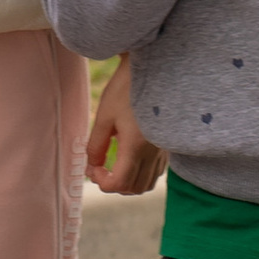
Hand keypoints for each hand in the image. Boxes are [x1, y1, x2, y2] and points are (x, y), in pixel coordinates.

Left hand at [85, 57, 164, 194]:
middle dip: (113, 184)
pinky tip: (130, 159)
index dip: (101, 181)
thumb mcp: (104, 116)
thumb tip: (91, 166)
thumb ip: (96, 145)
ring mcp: (162, 150)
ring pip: (146, 184)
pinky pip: (156, 172)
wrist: (156, 70)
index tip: (93, 167)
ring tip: (114, 166)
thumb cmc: (126, 89)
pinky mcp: (167, 146)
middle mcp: (152, 153)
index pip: (118, 183)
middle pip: (133, 188)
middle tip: (100, 168)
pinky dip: (141, 174)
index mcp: (135, 146)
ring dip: (128, 183)